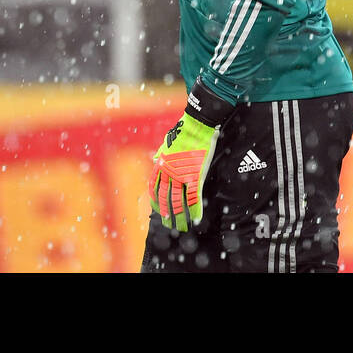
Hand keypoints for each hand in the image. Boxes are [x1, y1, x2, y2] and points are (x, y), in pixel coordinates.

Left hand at [149, 110, 219, 230]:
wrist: (197, 125)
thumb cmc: (183, 131)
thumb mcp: (166, 142)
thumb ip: (161, 153)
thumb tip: (155, 158)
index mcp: (161, 165)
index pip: (154, 188)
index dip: (156, 202)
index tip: (159, 211)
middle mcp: (168, 172)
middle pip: (166, 199)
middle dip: (167, 214)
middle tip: (169, 225)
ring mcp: (181, 175)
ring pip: (179, 202)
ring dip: (181, 216)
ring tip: (182, 227)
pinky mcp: (195, 175)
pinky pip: (194, 197)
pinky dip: (196, 210)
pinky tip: (197, 219)